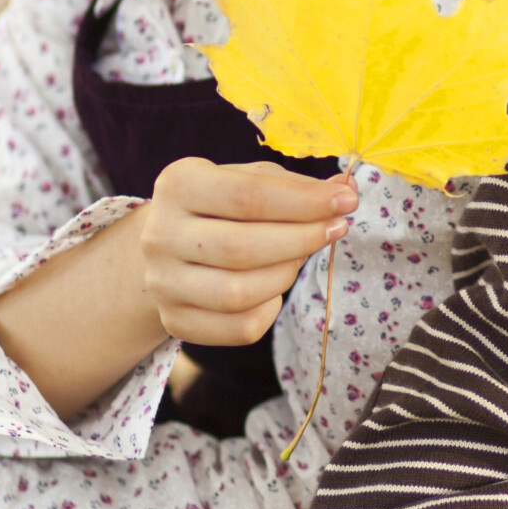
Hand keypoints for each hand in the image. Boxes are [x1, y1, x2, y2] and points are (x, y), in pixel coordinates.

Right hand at [135, 158, 355, 348]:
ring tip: (297, 259)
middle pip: (242, 247)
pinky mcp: (176, 320)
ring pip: (240, 293)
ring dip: (285, 276)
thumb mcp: (248, 180)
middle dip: (302, 239)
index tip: (346, 201)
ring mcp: (163, 282)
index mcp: (179, 185)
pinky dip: (270, 311)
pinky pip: (240, 328)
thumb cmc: (219, 207)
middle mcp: (161, 234)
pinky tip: (273, 291)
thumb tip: (346, 189)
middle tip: (335, 229)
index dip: (304, 202)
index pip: (248, 196)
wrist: (168, 249)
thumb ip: (294, 185)